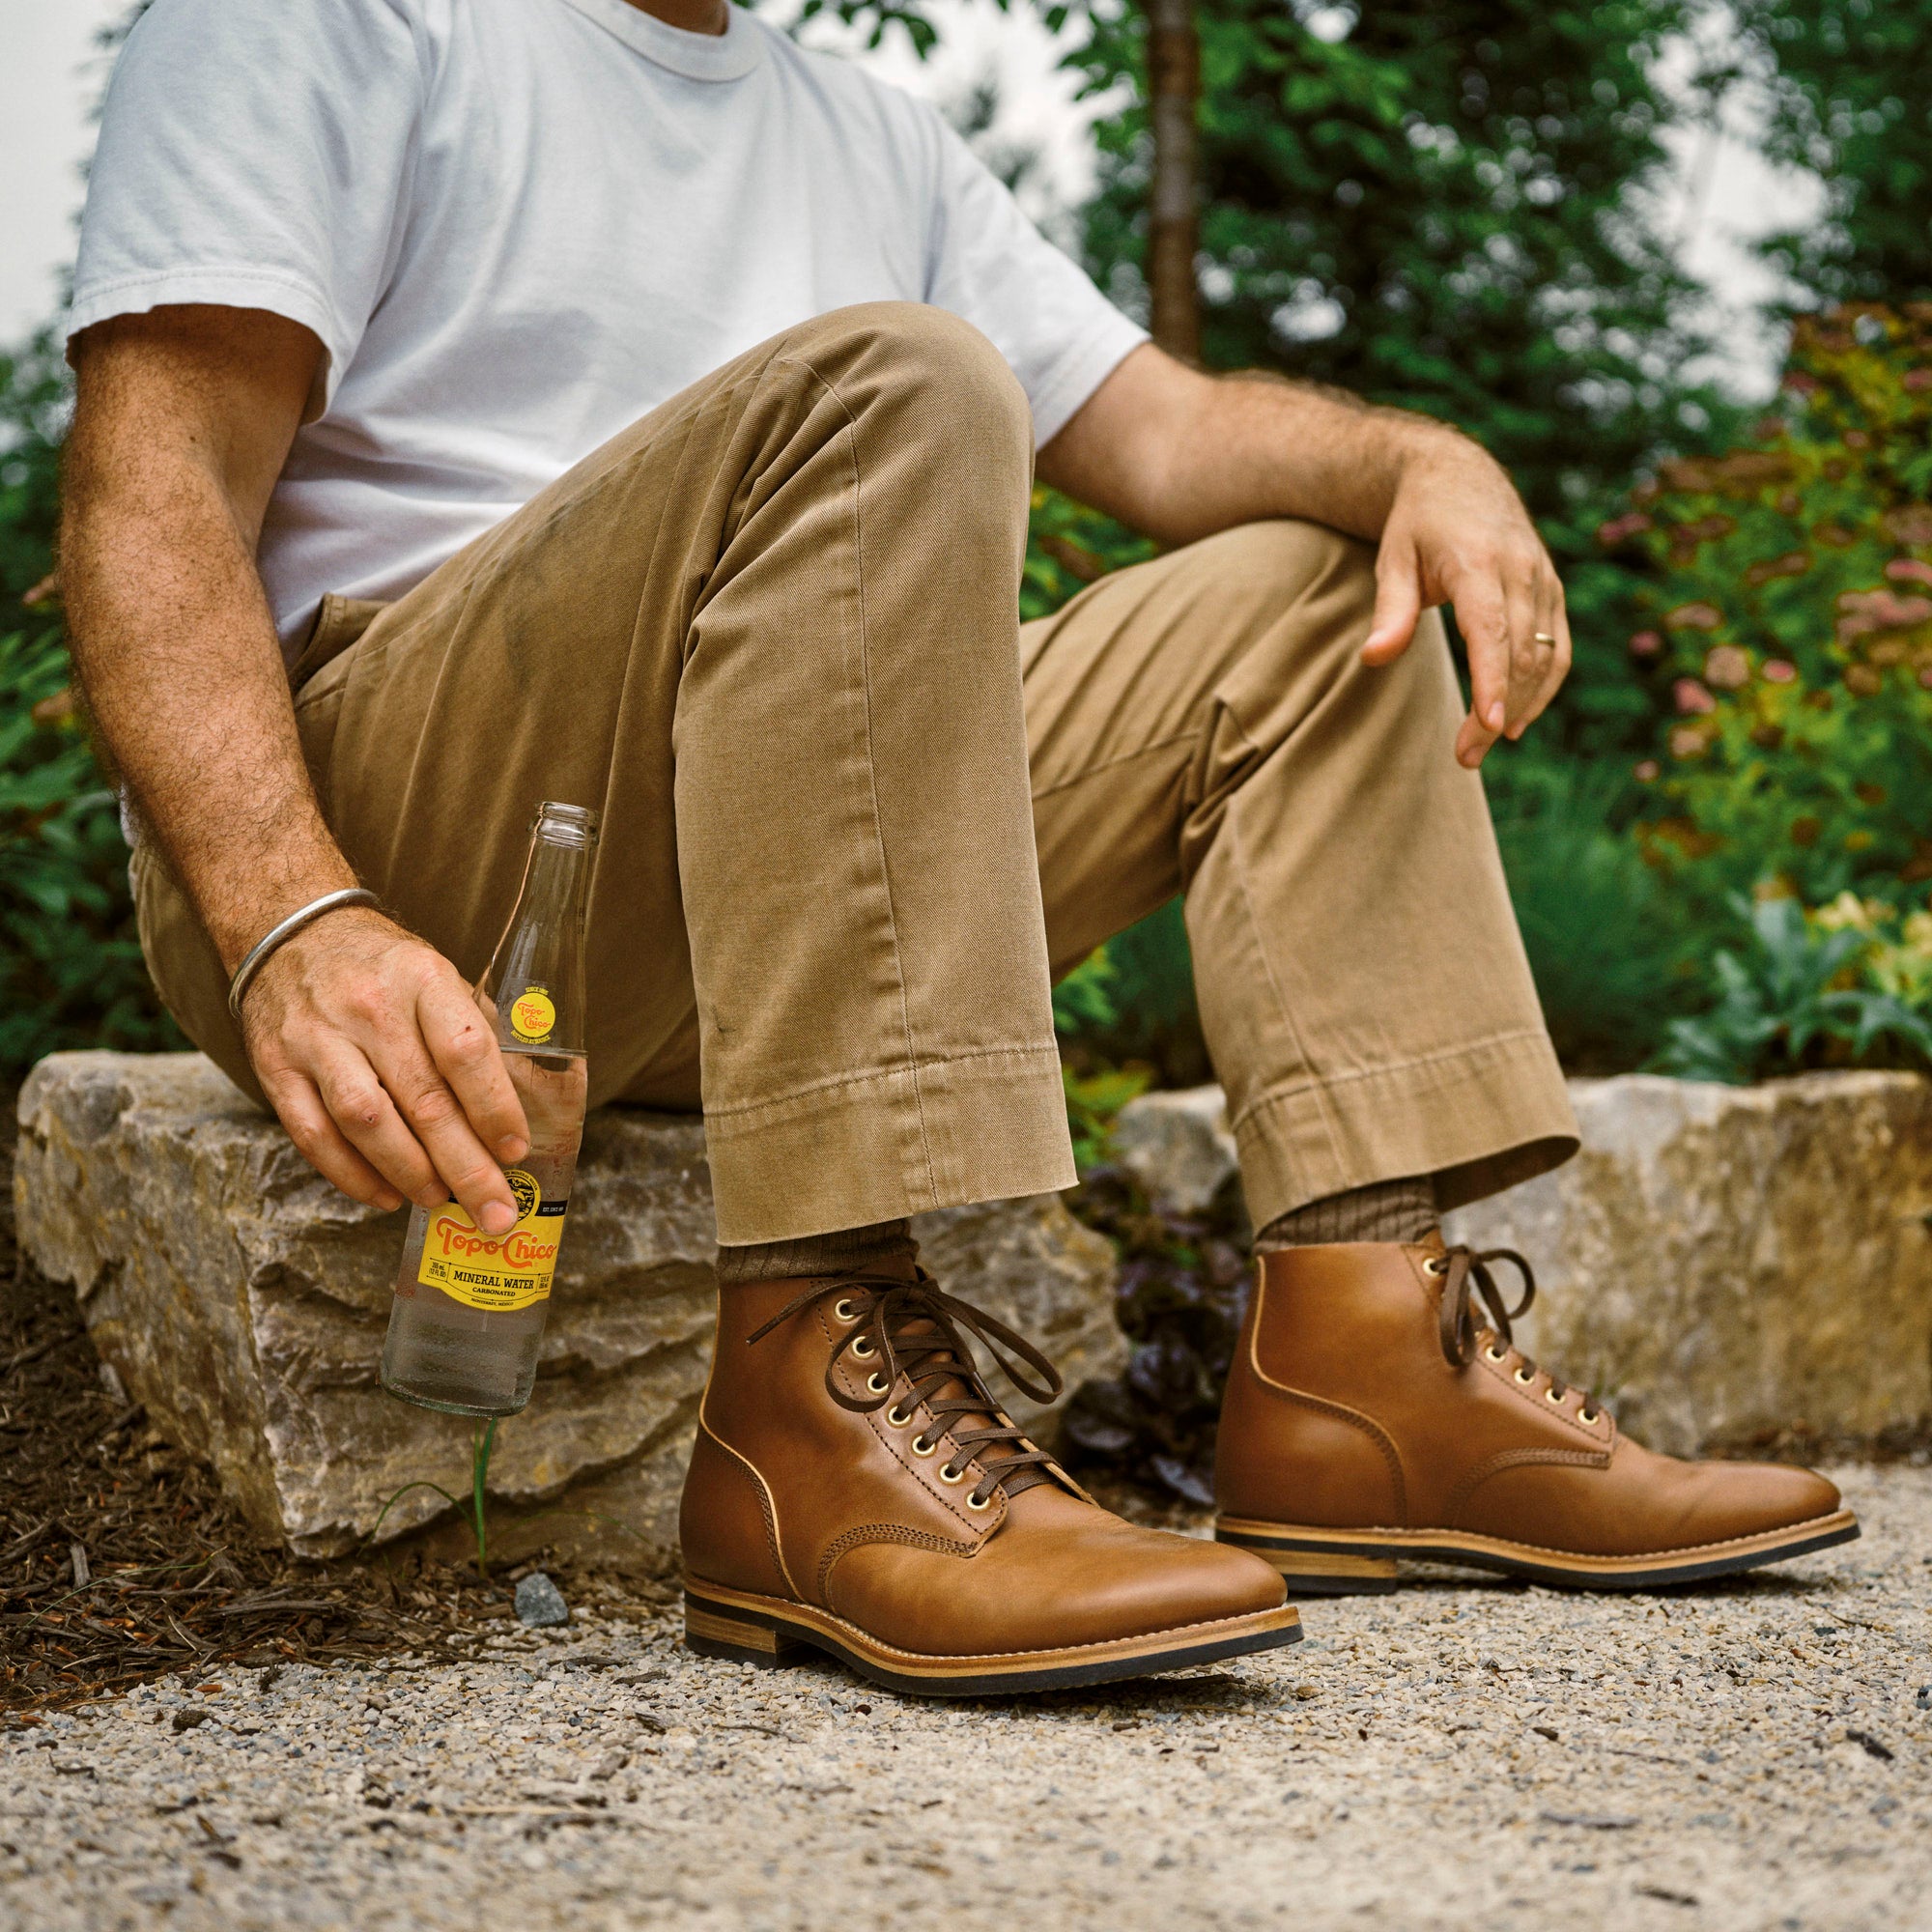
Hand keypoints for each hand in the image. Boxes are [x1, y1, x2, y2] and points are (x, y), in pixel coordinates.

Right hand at [241, 907, 530, 1230]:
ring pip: (367, 1122)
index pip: (465, 1050)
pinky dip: (352, 1176)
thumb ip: (472, 1034)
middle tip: (496, 1212)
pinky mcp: (277, 1070)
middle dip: (466, 1167)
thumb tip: (516, 1109)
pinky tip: (387, 1195)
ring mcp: (317, 1040)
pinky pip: (315, 1136)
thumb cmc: (384, 971)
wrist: (290, 937)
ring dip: (410, 1172)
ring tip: (441, 1201)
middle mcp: (369, 1009)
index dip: (494, 1108)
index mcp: (422, 980)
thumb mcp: (437, 978)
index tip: (515, 1151)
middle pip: (423, 1100)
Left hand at [1359, 432, 1570, 767]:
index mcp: (1479, 563)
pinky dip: (1545, 686)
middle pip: (1520, 654)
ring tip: (1484, 746)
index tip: (1490, 728)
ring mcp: (1543, 579)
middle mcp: (1521, 570)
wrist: (1460, 476)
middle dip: (1497, 711)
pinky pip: (1559, 646)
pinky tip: (1518, 720)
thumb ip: (1389, 612)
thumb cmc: (1418, 525)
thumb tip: (1373, 659)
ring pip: (1546, 655)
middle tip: (1465, 757)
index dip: (1494, 683)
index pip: (1493, 633)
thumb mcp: (1392, 560)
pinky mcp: (1552, 589)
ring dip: (1523, 706)